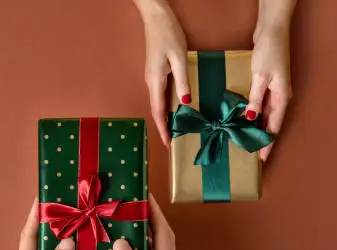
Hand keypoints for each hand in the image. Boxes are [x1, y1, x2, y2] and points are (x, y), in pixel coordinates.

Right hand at [113, 194, 183, 249]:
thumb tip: (122, 243)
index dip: (156, 213)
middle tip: (137, 204)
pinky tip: (128, 249)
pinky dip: (141, 248)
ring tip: (130, 220)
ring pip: (157, 248)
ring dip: (146, 233)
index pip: (164, 233)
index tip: (148, 197)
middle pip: (163, 237)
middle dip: (152, 218)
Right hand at [136, 0, 189, 146]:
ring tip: (174, 130)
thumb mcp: (179, 59)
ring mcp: (152, 77)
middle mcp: (151, 82)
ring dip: (165, 117)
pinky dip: (166, 106)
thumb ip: (182, 82)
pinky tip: (175, 109)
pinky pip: (161, 94)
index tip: (167, 144)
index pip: (158, 111)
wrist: (156, 17)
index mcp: (155, 81)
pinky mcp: (156, 72)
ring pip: (158, 102)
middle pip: (157, 110)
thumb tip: (185, 103)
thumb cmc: (168, 35)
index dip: (162, 129)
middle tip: (171, 142)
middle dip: (163, 127)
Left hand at [246, 19, 292, 161]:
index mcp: (282, 98)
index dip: (267, 143)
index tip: (261, 159)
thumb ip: (255, 99)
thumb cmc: (269, 52)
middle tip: (252, 155)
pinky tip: (245, 119)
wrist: (272, 31)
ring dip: (257, 127)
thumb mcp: (260, 78)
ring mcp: (274, 90)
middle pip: (271, 123)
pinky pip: (261, 104)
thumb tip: (250, 119)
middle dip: (263, 139)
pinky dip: (254, 113)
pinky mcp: (267, 83)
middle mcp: (280, 97)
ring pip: (266, 115)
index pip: (274, 127)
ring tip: (247, 141)